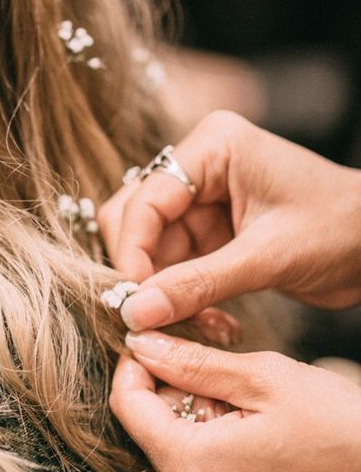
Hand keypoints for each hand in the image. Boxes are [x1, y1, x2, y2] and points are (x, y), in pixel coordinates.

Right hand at [99, 110, 360, 329]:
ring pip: (151, 249)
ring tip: (190, 325)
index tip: (132, 303)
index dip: (132, 252)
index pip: (146, 199)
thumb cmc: (340, 230)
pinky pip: (175, 265)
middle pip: (136, 220)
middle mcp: (199, 165)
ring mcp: (202, 199)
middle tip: (150, 319)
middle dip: (143, 272)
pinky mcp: (210, 230)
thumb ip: (198, 283)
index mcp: (213, 146)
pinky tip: (208, 322)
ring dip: (163, 291)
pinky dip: (183, 297)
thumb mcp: (267, 258)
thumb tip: (136, 312)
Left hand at [110, 333, 360, 471]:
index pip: (127, 404)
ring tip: (239, 385)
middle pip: (148, 424)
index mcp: (190, 467)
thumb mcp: (259, 377)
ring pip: (173, 441)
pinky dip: (210, 432)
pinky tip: (247, 415)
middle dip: (170, 382)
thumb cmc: (336, 425)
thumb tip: (140, 342)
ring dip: (193, 405)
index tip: (157, 333)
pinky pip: (198, 464)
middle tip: (211, 352)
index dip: (135, 361)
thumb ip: (191, 361)